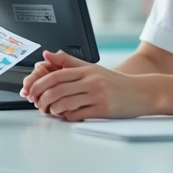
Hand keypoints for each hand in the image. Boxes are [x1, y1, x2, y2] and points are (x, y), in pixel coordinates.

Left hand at [24, 51, 154, 121]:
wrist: (142, 92)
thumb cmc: (116, 83)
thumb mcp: (93, 68)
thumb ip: (69, 62)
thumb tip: (47, 55)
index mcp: (86, 70)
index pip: (55, 75)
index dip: (38, 84)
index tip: (30, 91)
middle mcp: (91, 81)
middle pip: (56, 90)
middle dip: (42, 99)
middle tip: (38, 104)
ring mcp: (97, 96)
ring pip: (64, 104)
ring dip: (53, 110)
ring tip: (52, 111)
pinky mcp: (103, 110)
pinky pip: (77, 115)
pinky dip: (67, 117)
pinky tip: (67, 115)